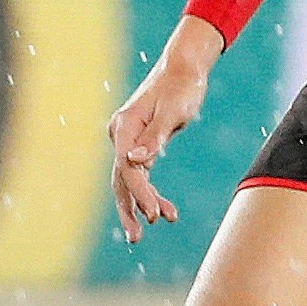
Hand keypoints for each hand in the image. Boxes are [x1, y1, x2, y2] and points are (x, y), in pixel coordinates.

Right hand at [109, 16, 223, 243]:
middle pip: (121, 179)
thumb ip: (155, 137)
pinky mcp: (140, 145)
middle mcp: (121, 134)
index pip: (128, 168)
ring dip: (142, 205)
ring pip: (129, 181)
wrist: (185, 68)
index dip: (140, 194)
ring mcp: (129, 141)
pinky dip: (152, 192)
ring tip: (160, 225)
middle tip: (138, 237)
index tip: (156, 215)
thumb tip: (136, 161)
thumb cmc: (182, 86)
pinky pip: (141, 175)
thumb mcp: (174, 111)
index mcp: (125, 126)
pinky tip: (168, 210)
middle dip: (130, 209)